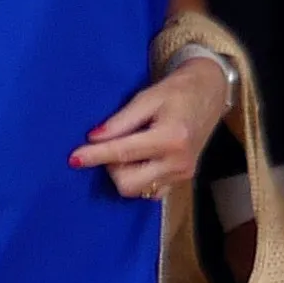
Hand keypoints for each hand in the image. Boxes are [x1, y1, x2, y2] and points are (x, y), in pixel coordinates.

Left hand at [73, 52, 232, 200]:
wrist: (210, 93)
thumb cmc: (178, 90)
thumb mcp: (147, 97)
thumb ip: (121, 120)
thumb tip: (93, 138)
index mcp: (171, 138)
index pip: (123, 153)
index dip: (95, 155)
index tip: (73, 158)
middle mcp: (179, 162)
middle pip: (127, 182)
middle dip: (111, 167)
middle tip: (111, 144)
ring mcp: (182, 175)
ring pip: (137, 190)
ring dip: (124, 173)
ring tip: (128, 149)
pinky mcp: (183, 180)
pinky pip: (150, 192)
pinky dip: (138, 178)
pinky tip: (139, 161)